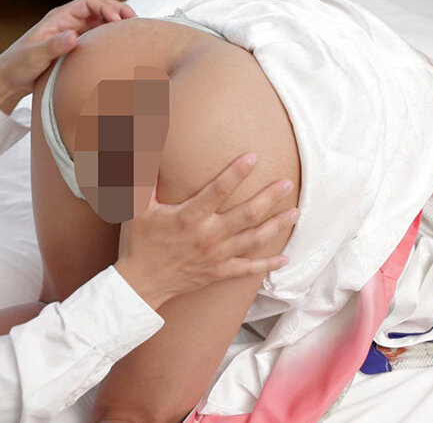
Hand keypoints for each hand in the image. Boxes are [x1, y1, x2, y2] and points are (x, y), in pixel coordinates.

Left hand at [0, 0, 135, 113]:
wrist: (10, 79)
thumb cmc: (18, 65)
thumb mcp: (34, 56)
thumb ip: (53, 45)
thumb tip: (74, 36)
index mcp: (59, 18)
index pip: (89, 3)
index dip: (106, 7)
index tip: (117, 20)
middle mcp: (69, 22)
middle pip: (100, 8)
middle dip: (118, 10)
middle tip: (134, 21)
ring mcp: (74, 33)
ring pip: (102, 21)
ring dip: (118, 23)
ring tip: (134, 31)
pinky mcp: (78, 46)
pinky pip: (100, 36)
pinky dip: (113, 37)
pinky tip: (123, 45)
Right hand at [114, 153, 299, 309]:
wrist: (139, 284)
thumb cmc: (139, 242)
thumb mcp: (137, 207)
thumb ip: (144, 176)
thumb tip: (143, 147)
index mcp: (189, 217)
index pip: (219, 190)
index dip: (237, 172)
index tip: (254, 157)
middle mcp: (208, 236)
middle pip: (247, 214)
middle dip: (269, 197)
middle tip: (288, 183)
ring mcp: (217, 256)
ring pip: (254, 239)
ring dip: (277, 225)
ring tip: (295, 212)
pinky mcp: (219, 273)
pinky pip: (248, 269)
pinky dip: (267, 264)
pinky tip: (285, 258)